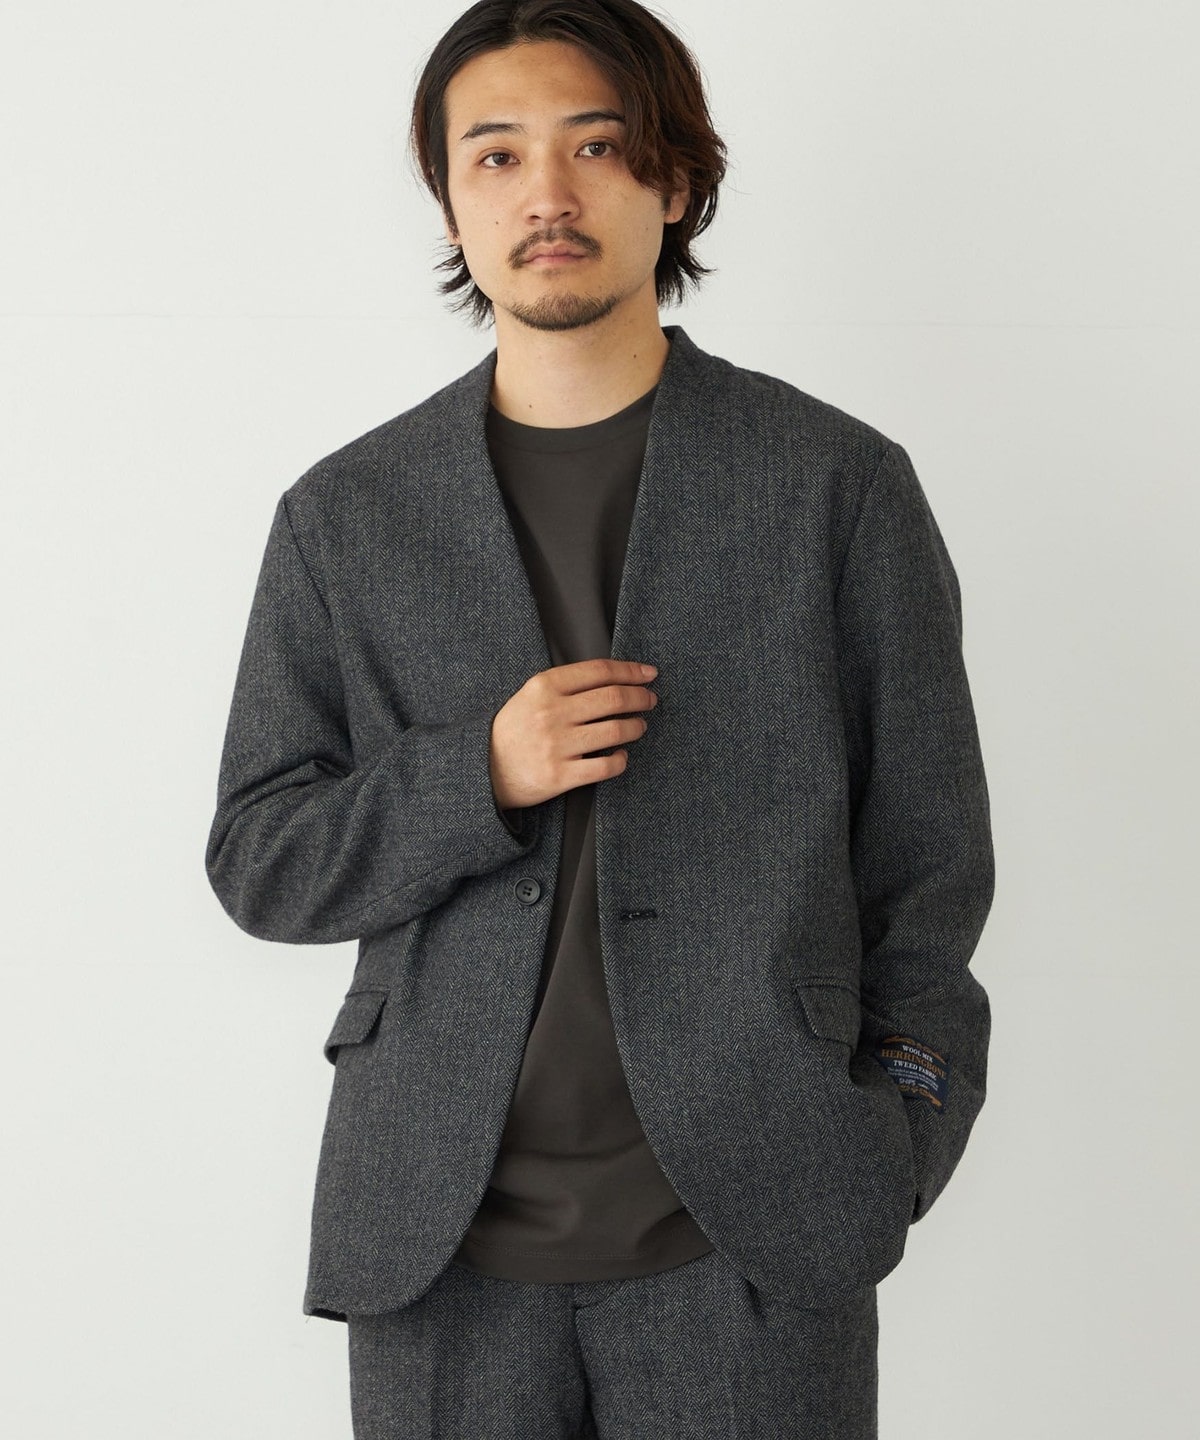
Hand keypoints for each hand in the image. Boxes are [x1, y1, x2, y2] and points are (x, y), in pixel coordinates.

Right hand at [489, 658, 658, 809]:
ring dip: (636, 727)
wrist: (484, 769)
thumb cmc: (513, 731)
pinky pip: (606, 766)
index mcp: (544, 687)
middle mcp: (551, 713)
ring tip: (639, 726)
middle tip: (649, 700)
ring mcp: (556, 746)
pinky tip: (621, 755)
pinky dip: (621, 760)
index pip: (599, 671)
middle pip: (613, 698)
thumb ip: (565, 685)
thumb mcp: (530, 695)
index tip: (648, 674)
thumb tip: (614, 679)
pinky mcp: (560, 776)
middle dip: (640, 697)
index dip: (630, 671)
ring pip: (615, 731)